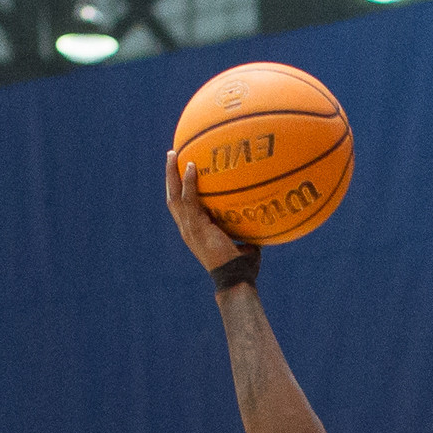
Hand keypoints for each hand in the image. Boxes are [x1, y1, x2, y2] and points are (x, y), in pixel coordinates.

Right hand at [165, 149, 250, 272]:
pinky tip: (191, 166)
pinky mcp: (195, 227)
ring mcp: (189, 228)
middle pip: (172, 197)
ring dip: (173, 174)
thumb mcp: (243, 242)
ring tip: (174, 154)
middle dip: (170, 176)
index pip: (181, 206)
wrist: (235, 279)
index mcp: (194, 231)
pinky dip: (188, 183)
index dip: (179, 189)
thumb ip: (247, 228)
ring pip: (174, 196)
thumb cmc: (243, 266)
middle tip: (172, 155)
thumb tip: (263, 216)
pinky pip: (189, 200)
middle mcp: (187, 229)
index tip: (181, 170)